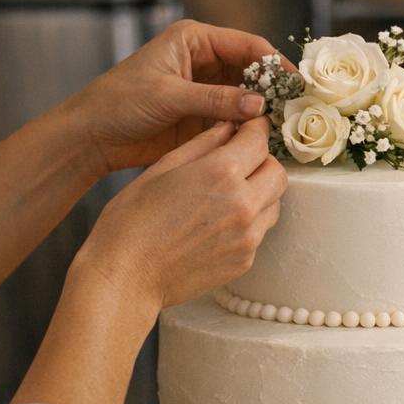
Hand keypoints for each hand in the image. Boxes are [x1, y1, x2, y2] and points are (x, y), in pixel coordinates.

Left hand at [46, 19, 294, 179]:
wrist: (93, 136)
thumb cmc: (119, 102)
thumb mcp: (168, 96)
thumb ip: (214, 100)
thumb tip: (258, 104)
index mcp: (194, 40)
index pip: (247, 45)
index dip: (275, 63)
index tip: (297, 84)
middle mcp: (204, 61)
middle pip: (252, 71)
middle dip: (273, 89)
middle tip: (297, 109)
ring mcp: (205, 90)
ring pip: (247, 97)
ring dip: (263, 112)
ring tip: (285, 128)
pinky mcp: (203, 117)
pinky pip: (235, 120)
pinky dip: (249, 129)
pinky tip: (264, 141)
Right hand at [74, 118, 286, 309]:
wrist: (125, 276)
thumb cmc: (131, 221)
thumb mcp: (161, 169)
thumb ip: (202, 144)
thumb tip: (227, 127)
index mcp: (221, 173)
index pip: (259, 141)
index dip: (255, 130)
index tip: (250, 129)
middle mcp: (243, 204)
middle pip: (277, 172)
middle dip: (262, 161)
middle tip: (240, 161)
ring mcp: (247, 237)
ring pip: (274, 203)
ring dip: (259, 192)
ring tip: (227, 195)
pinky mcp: (244, 261)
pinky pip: (259, 232)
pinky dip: (248, 222)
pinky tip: (218, 223)